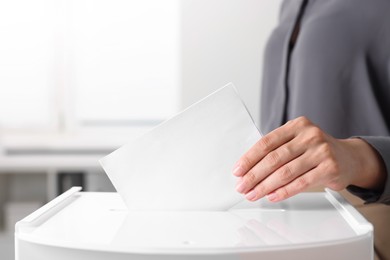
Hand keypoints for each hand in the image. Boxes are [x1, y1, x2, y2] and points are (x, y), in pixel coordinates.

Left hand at [233, 116, 385, 201]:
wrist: (350, 158)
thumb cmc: (316, 151)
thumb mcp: (297, 142)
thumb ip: (276, 150)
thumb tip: (248, 170)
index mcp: (296, 125)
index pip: (266, 142)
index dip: (249, 158)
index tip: (237, 171)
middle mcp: (309, 135)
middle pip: (274, 158)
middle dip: (254, 175)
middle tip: (242, 187)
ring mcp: (321, 151)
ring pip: (285, 172)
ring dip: (265, 186)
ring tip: (253, 194)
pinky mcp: (330, 167)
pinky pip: (301, 183)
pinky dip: (283, 191)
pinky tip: (271, 196)